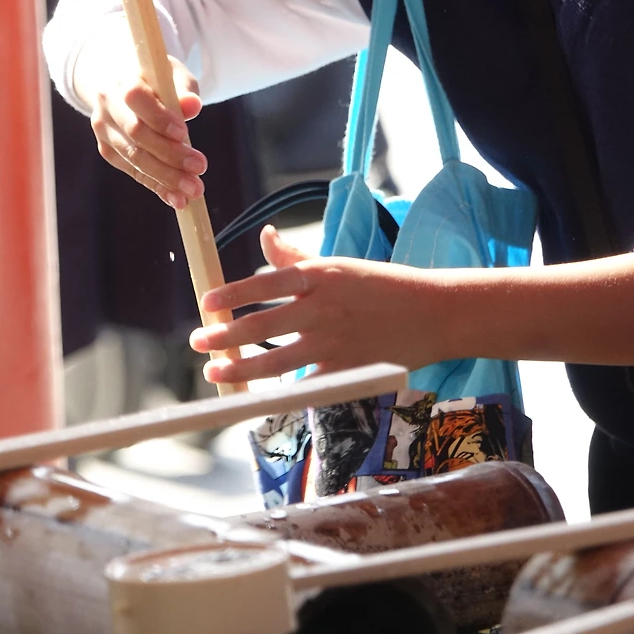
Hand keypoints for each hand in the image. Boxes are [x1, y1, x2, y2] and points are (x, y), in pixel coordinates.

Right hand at [74, 24, 208, 209]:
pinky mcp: (107, 150)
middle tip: (199, 169)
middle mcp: (107, 105)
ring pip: (133, 157)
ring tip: (193, 190)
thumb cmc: (153, 77)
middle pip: (135, 133)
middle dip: (169, 154)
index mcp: (121, 78)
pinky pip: (132, 172)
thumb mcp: (171, 73)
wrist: (118, 81)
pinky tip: (177, 198)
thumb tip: (193, 106)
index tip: (184, 134)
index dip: (159, 118)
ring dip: (165, 177)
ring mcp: (104, 130)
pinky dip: (156, 186)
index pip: (135, 98)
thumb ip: (183, 88)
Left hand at [190, 226, 448, 382]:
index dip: (233, 293)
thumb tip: (264, 235)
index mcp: (320, 276)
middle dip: (225, 337)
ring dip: (241, 369)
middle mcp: (323, 309)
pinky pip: (306, 386)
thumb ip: (295, 257)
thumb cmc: (383, 284)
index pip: (266, 282)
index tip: (205, 303)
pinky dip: (280, 394)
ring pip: (277, 361)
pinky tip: (256, 398)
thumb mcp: (338, 264)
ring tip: (215, 372)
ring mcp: (335, 343)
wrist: (435, 312)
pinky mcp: (348, 370)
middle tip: (197, 342)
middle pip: (263, 326)